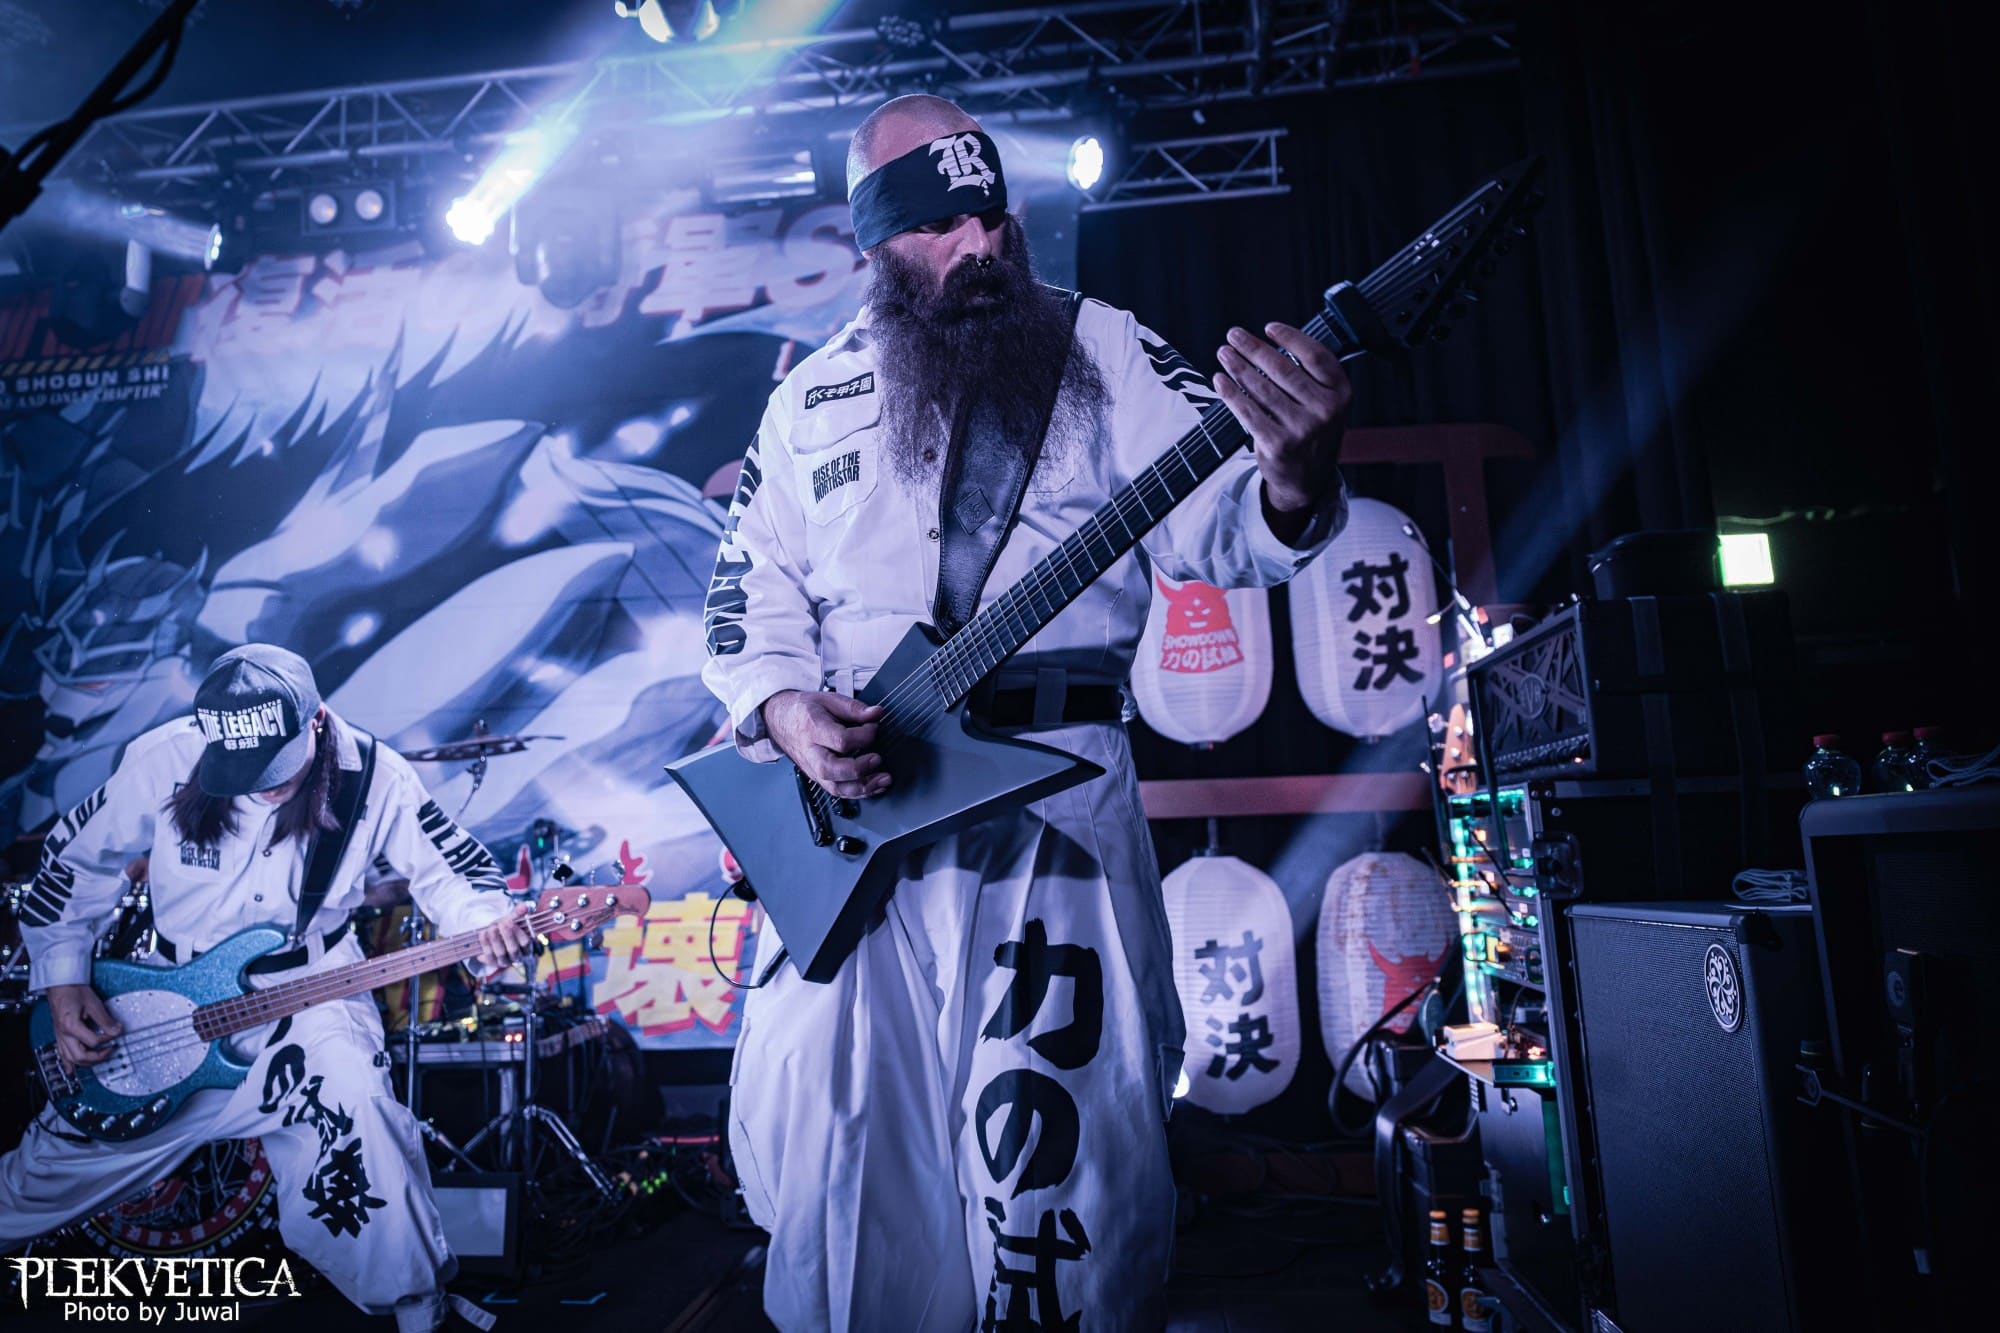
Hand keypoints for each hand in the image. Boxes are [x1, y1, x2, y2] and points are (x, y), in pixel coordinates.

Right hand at [47, 983, 121, 1072]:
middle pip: (81, 1056)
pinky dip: (67, 1064)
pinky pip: (61, 1054)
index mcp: (71, 1027)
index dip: (108, 1038)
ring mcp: (60, 1036)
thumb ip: (105, 1020)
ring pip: (71, 1059)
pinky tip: (71, 1071)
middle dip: (98, 1057)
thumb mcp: (94, 1004)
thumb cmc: (73, 991)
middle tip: (111, 1050)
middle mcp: (63, 1034)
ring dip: (86, 1062)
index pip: (94, 1042)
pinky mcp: (59, 1035)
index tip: (116, 1032)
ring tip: (99, 1058)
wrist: (60, 986)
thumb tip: (117, 1030)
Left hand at [475, 905, 536, 970]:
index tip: (510, 921)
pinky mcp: (492, 962)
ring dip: (495, 939)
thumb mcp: (513, 920)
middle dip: (507, 935)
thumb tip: (523, 906)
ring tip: (492, 927)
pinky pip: (488, 955)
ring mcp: (504, 962)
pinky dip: (485, 944)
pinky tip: (483, 933)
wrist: (493, 937)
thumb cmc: (506, 929)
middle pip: (513, 950)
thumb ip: (518, 913)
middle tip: (502, 923)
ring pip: (501, 953)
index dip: (518, 933)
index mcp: (526, 948)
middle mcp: (517, 957)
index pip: (525, 943)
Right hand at [762, 689, 891, 797]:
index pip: (840, 739)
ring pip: (835, 787)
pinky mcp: (818, 778)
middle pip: (832, 769)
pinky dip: (858, 793)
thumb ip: (854, 708)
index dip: (863, 736)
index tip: (874, 727)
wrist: (781, 720)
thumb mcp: (828, 700)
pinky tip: (874, 786)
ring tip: (883, 780)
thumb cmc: (804, 711)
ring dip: (862, 788)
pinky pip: (838, 791)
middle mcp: (811, 752)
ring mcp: (813, 768)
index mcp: (813, 729)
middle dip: (858, 769)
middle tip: (877, 759)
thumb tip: (876, 714)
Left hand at [1213, 322, 1351, 534]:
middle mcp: (1326, 411)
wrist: (1309, 480)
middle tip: (1234, 334)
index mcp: (1341, 394)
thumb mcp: (1326, 403)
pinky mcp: (1278, 445)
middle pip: (1283, 369)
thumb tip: (1268, 343)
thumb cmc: (1313, 431)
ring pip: (1262, 389)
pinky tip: (1221, 380)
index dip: (1291, 337)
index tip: (1269, 327)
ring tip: (1224, 353)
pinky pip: (1248, 412)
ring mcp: (1302, 429)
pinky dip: (1231, 393)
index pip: (1315, 355)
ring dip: (1238, 367)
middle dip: (1254, 348)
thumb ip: (1310, 377)